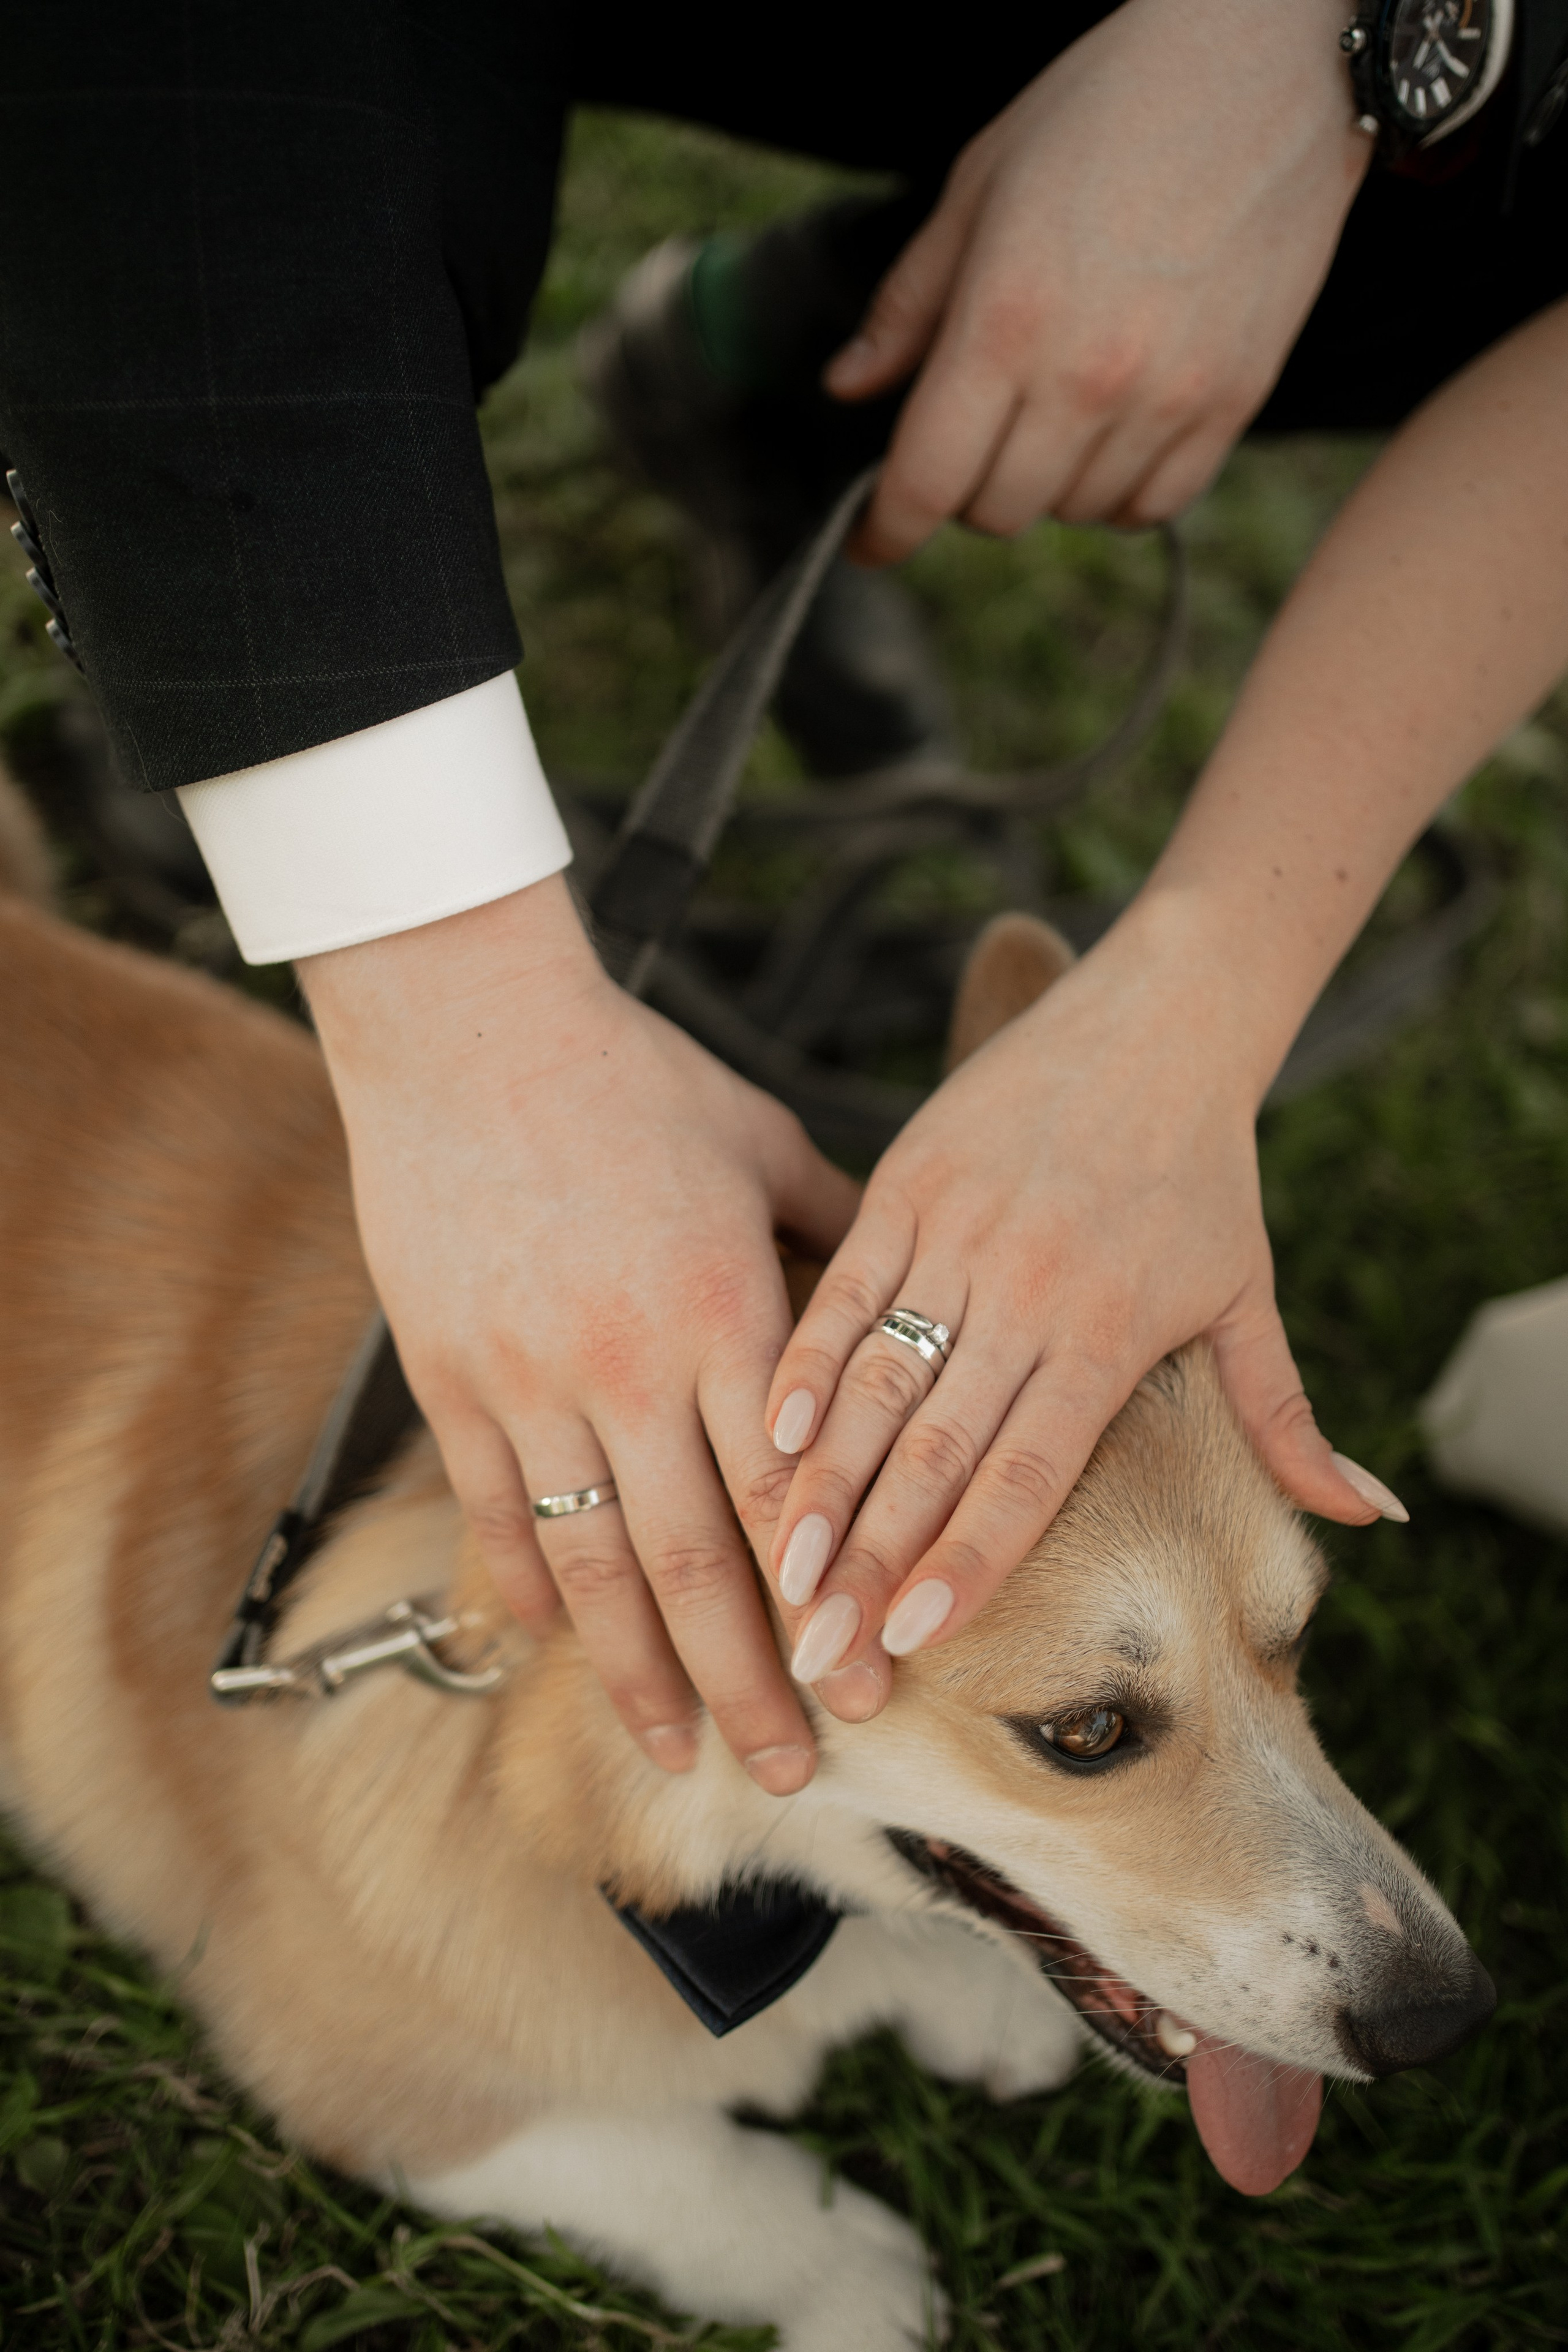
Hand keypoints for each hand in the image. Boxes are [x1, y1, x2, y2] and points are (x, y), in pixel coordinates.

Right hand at [300, 875, 858, 1791]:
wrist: (467, 1025)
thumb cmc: (631, 1076)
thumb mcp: (761, 1144)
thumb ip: (833, 1237)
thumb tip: (901, 1299)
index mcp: (725, 1312)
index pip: (789, 1502)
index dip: (828, 1612)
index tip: (866, 1696)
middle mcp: (629, 1366)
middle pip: (697, 1566)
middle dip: (747, 1686)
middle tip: (787, 1777)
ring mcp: (529, 1377)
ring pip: (589, 1563)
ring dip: (634, 1672)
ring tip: (672, 1752)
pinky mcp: (450, 1373)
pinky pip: (494, 1506)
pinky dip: (523, 1586)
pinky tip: (552, 1647)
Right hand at [762, 893, 1383, 1719]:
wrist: (1157, 1021)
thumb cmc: (1205, 1173)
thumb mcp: (1251, 1296)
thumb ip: (1287, 1419)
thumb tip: (1368, 1518)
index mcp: (1106, 1330)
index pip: (1030, 1472)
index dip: (971, 1558)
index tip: (917, 1639)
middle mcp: (1027, 1290)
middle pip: (937, 1445)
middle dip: (874, 1557)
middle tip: (823, 1649)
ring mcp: (957, 1234)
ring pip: (876, 1376)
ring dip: (824, 1482)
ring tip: (781, 1572)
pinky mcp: (906, 1183)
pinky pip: (844, 1287)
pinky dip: (803, 1362)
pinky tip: (770, 1435)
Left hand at [828, 0, 1369, 556]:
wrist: (1264, 62)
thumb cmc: (1105, 107)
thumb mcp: (980, 185)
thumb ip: (910, 303)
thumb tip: (848, 386)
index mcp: (1005, 321)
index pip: (927, 481)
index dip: (887, 530)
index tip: (870, 543)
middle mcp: (1086, 376)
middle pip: (996, 511)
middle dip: (967, 487)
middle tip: (977, 429)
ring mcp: (1168, 396)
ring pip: (1071, 513)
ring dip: (1044, 483)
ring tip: (1052, 407)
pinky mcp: (1234, 401)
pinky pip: (1152, 505)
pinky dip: (1116, 492)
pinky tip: (1111, 433)